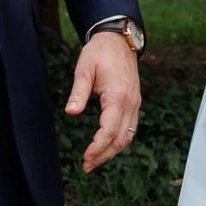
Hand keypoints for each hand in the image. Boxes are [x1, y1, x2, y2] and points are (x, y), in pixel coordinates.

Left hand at [65, 28, 142, 173]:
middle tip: (87, 166)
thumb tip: (70, 112)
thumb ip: (78, 92)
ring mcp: (135, 103)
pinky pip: (130, 127)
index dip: (97, 148)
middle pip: (120, 139)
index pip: (109, 130)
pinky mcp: (134, 102)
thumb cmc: (100, 52)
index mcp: (118, 96)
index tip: (85, 158)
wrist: (119, 40)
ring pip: (128, 136)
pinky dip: (119, 140)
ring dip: (112, 151)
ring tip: (95, 161)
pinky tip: (107, 146)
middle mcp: (130, 103)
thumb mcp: (84, 69)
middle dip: (104, 155)